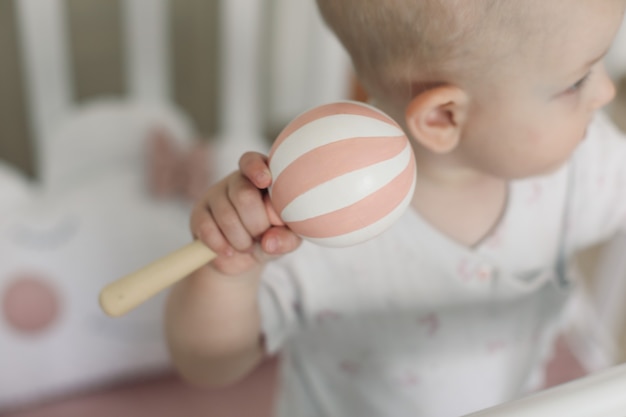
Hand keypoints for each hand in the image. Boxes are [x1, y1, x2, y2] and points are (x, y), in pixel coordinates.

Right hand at [190, 152, 300, 274]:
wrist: (242, 257)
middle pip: (244, 195)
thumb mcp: (287, 239)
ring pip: (226, 216)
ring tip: (248, 246)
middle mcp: (237, 181)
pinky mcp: (198, 214)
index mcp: (262, 177)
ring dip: (241, 240)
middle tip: (261, 236)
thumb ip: (287, 239)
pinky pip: (207, 229)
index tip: (265, 182)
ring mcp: (215, 195)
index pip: (252, 161)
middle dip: (257, 224)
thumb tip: (269, 242)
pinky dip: (221, 245)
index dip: (257, 169)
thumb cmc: (271, 237)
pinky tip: (229, 251)